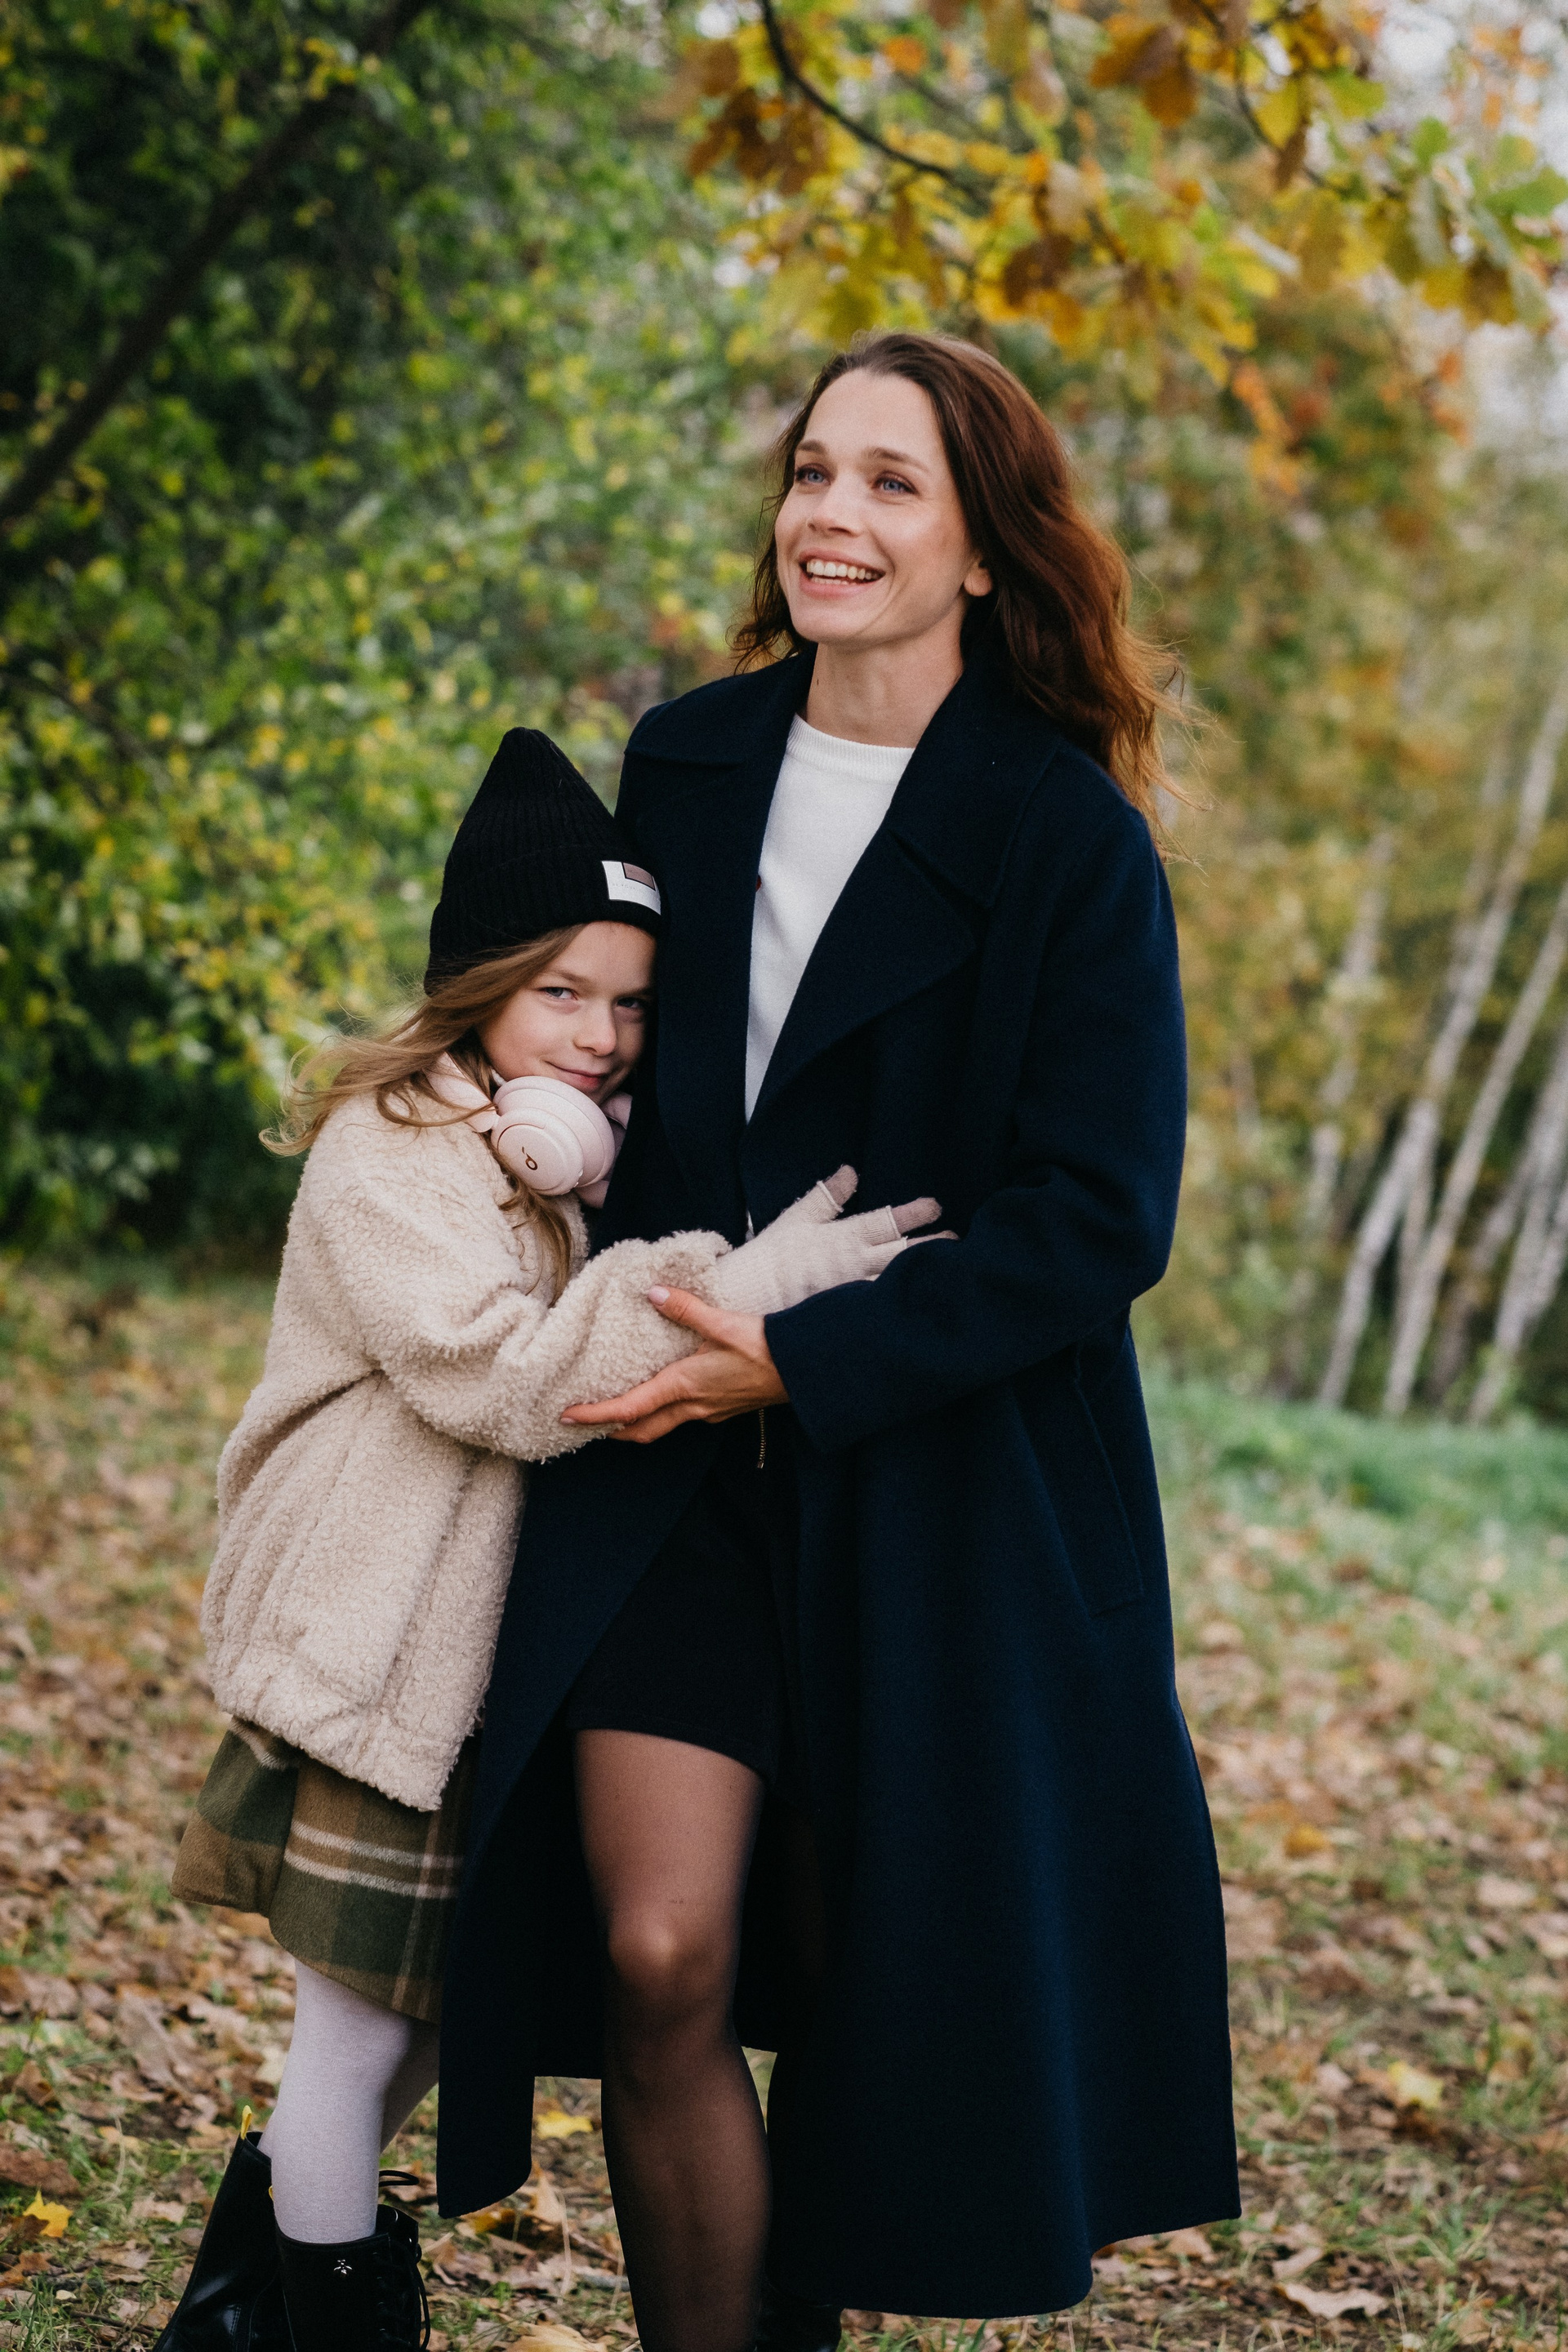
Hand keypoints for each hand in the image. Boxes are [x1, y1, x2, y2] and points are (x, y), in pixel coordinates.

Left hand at [560, 1289, 787, 1442]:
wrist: (805, 1369)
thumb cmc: (764, 1348)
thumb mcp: (721, 1322)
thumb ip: (683, 1308)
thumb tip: (650, 1292)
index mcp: (684, 1386)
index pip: (628, 1409)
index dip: (595, 1415)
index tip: (567, 1416)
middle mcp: (693, 1407)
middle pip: (641, 1429)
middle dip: (611, 1430)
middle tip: (585, 1423)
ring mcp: (710, 1412)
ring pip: (662, 1426)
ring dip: (637, 1424)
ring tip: (618, 1411)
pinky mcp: (724, 1409)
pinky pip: (683, 1418)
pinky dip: (663, 1414)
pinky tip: (665, 1396)